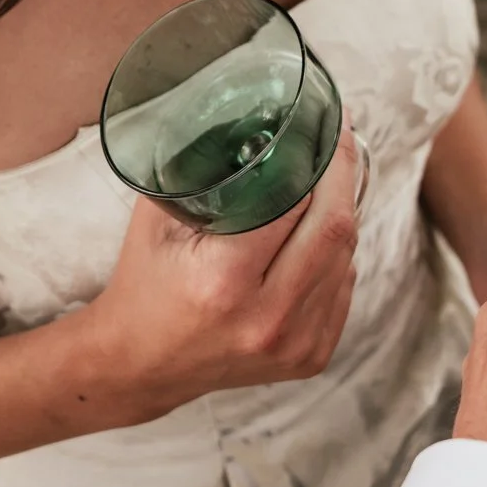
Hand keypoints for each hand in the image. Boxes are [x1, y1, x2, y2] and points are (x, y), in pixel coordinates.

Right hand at [82, 120, 361, 423]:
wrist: (139, 364)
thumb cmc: (145, 284)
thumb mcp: (158, 219)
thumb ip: (198, 168)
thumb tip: (248, 122)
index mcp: (224, 280)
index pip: (297, 204)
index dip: (320, 160)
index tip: (327, 127)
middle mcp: (267, 318)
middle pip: (336, 230)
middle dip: (342, 177)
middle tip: (336, 144)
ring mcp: (294, 343)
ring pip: (347, 258)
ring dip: (340, 217)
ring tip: (321, 188)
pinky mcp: (311, 357)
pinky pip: (344, 287)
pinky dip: (335, 257)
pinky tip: (312, 240)